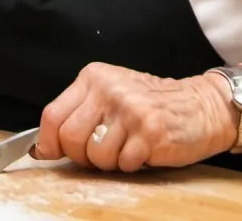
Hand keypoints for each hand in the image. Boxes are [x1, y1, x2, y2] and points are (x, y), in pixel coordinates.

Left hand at [34, 63, 236, 172]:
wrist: (201, 106)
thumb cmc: (152, 105)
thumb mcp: (111, 95)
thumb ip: (78, 113)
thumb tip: (41, 147)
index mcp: (95, 76)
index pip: (53, 114)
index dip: (47, 142)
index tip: (49, 153)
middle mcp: (110, 89)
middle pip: (70, 138)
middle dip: (81, 155)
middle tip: (101, 151)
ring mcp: (130, 109)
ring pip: (96, 156)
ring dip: (110, 162)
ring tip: (128, 146)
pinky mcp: (150, 132)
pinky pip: (123, 165)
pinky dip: (131, 165)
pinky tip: (144, 150)